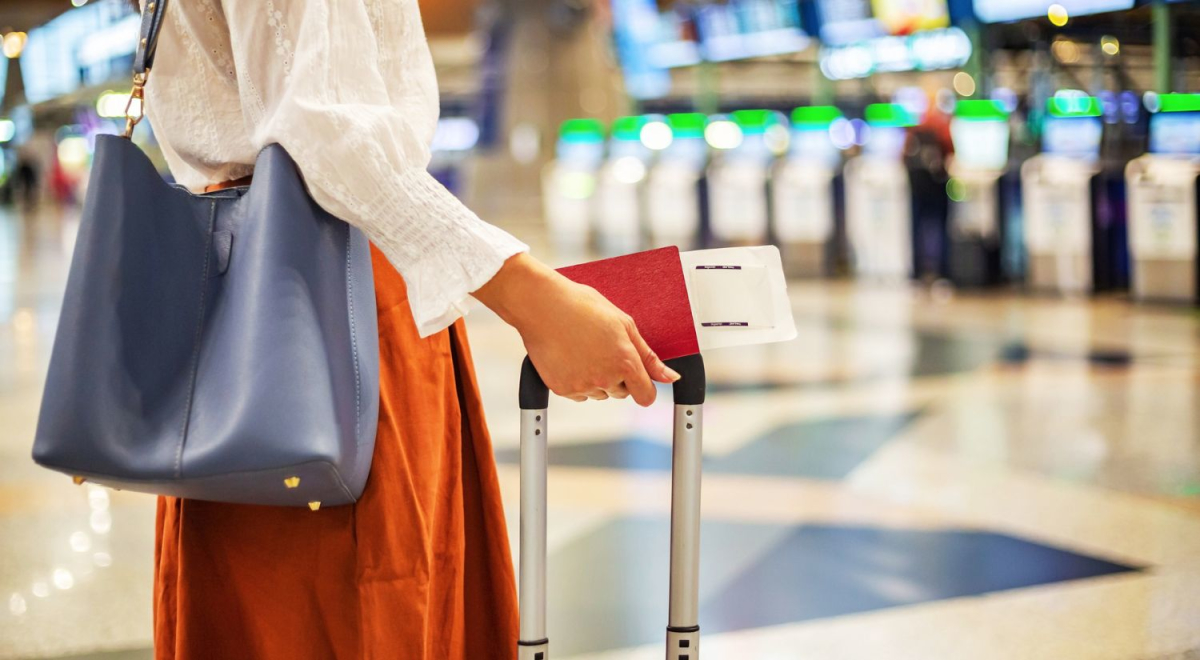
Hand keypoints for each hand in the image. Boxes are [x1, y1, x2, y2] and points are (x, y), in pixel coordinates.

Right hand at [473, 253, 679, 405]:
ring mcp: (582, 385)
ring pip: (600, 394)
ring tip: (584, 349)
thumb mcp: (624, 324)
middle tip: (602, 349)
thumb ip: (649, 356)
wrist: (542, 305)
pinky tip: (571, 357)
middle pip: (622, 393)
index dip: (644, 387)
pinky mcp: (562, 389)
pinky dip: (577, 381)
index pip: (646, 396)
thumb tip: (671, 378)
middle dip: (618, 377)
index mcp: (625, 362)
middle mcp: (605, 378)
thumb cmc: (582, 307)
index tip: (637, 378)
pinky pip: (579, 394)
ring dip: (597, 379)